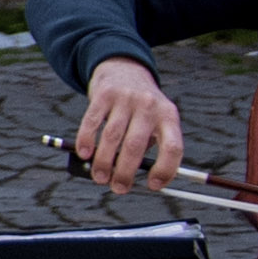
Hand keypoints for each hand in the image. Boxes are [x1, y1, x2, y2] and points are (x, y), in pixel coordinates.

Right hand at [72, 57, 185, 193]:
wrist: (125, 70)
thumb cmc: (141, 109)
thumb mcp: (155, 122)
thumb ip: (147, 148)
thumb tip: (128, 178)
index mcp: (168, 116)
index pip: (173, 147)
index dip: (165, 169)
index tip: (153, 185)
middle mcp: (150, 106)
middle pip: (136, 145)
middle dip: (125, 172)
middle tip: (118, 188)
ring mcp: (126, 98)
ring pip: (113, 137)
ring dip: (103, 162)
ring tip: (100, 177)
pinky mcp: (104, 94)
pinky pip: (93, 122)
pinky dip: (87, 140)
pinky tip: (85, 154)